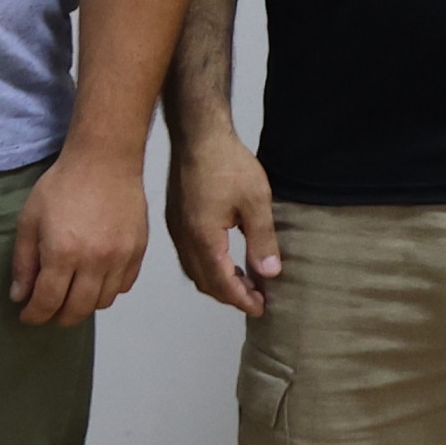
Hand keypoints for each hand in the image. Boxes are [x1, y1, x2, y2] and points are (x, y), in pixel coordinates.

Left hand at [11, 143, 149, 325]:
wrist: (105, 161)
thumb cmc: (63, 185)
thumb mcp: (29, 220)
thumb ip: (23, 262)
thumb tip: (20, 296)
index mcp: (62, 253)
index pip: (48, 302)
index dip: (34, 315)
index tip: (28, 315)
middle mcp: (95, 261)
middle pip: (77, 310)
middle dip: (58, 317)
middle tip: (48, 310)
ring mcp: (121, 257)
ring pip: (103, 302)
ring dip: (84, 304)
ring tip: (72, 293)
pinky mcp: (138, 250)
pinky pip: (124, 285)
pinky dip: (108, 290)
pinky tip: (95, 279)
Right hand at [167, 136, 279, 316]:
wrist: (198, 136)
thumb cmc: (227, 163)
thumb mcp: (256, 201)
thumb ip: (262, 240)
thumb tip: (269, 273)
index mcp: (203, 239)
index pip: (221, 283)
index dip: (241, 300)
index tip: (260, 309)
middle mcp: (184, 239)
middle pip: (205, 282)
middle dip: (230, 295)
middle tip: (257, 299)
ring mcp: (177, 230)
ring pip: (195, 270)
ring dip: (219, 282)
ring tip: (245, 283)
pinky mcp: (177, 220)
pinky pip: (190, 256)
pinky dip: (208, 267)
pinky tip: (226, 260)